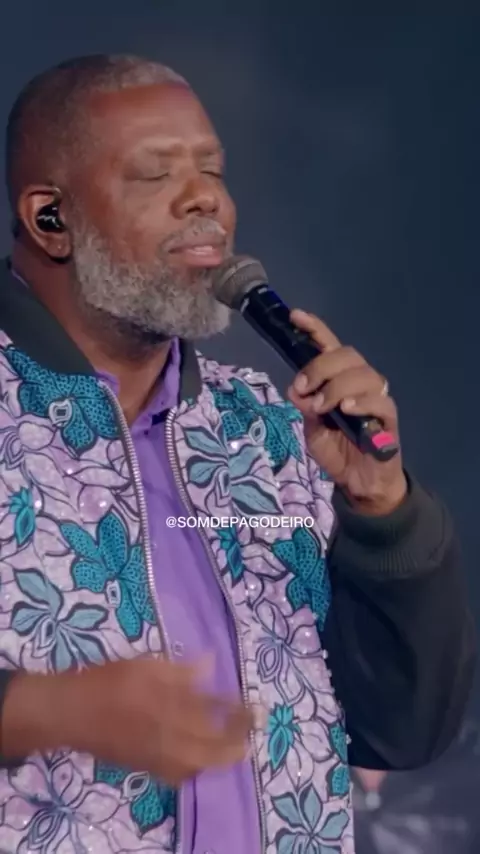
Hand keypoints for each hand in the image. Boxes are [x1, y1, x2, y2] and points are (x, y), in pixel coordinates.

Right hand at [2, 658, 253, 785]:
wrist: (71, 712)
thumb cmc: (109, 681)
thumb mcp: (146, 665)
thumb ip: (181, 669)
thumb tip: (212, 664)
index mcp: (172, 705)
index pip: (215, 711)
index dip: (238, 711)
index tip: (256, 707)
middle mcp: (171, 735)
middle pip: (215, 746)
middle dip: (238, 738)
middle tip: (252, 727)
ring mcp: (160, 755)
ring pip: (201, 763)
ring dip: (222, 755)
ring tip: (236, 744)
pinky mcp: (147, 766)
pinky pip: (181, 773)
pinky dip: (198, 766)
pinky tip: (202, 757)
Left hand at [286, 309, 406, 514]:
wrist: (359, 482)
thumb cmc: (337, 450)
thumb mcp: (312, 428)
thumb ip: (304, 407)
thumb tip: (296, 389)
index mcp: (339, 379)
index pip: (330, 346)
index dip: (315, 329)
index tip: (295, 316)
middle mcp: (361, 382)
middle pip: (348, 355)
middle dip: (320, 366)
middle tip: (303, 388)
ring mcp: (377, 398)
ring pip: (363, 374)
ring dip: (336, 386)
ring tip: (322, 407)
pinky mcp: (389, 419)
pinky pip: (380, 401)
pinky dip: (361, 401)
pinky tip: (346, 409)